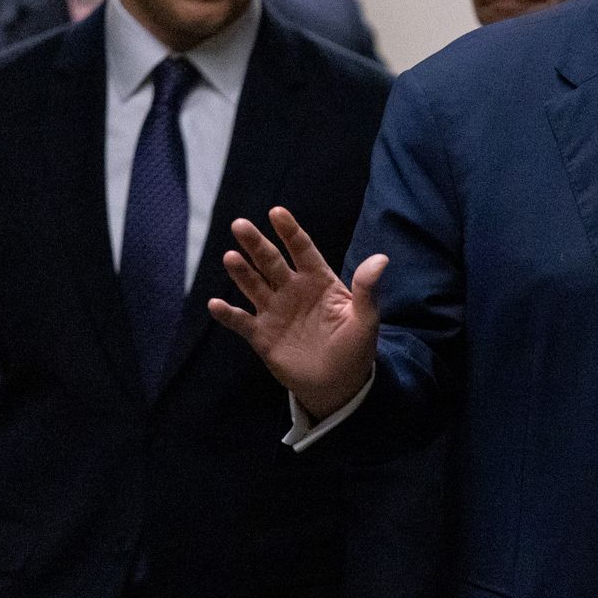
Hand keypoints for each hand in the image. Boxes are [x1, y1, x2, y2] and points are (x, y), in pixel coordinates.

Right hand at [208, 206, 385, 416]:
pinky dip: (228, 314)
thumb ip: (366, 289)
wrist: (338, 385)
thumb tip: (382, 258)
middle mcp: (293, 291)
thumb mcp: (365, 319)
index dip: (290, 231)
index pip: (302, 250)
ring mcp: (275, 311)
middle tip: (240, 225)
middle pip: (271, 262)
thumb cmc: (355, 348)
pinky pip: (241, 321)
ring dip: (241, 272)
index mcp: (319, 281)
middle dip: (256, 244)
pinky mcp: (262, 335)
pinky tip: (215, 303)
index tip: (276, 212)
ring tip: (230, 258)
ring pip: (254, 285)